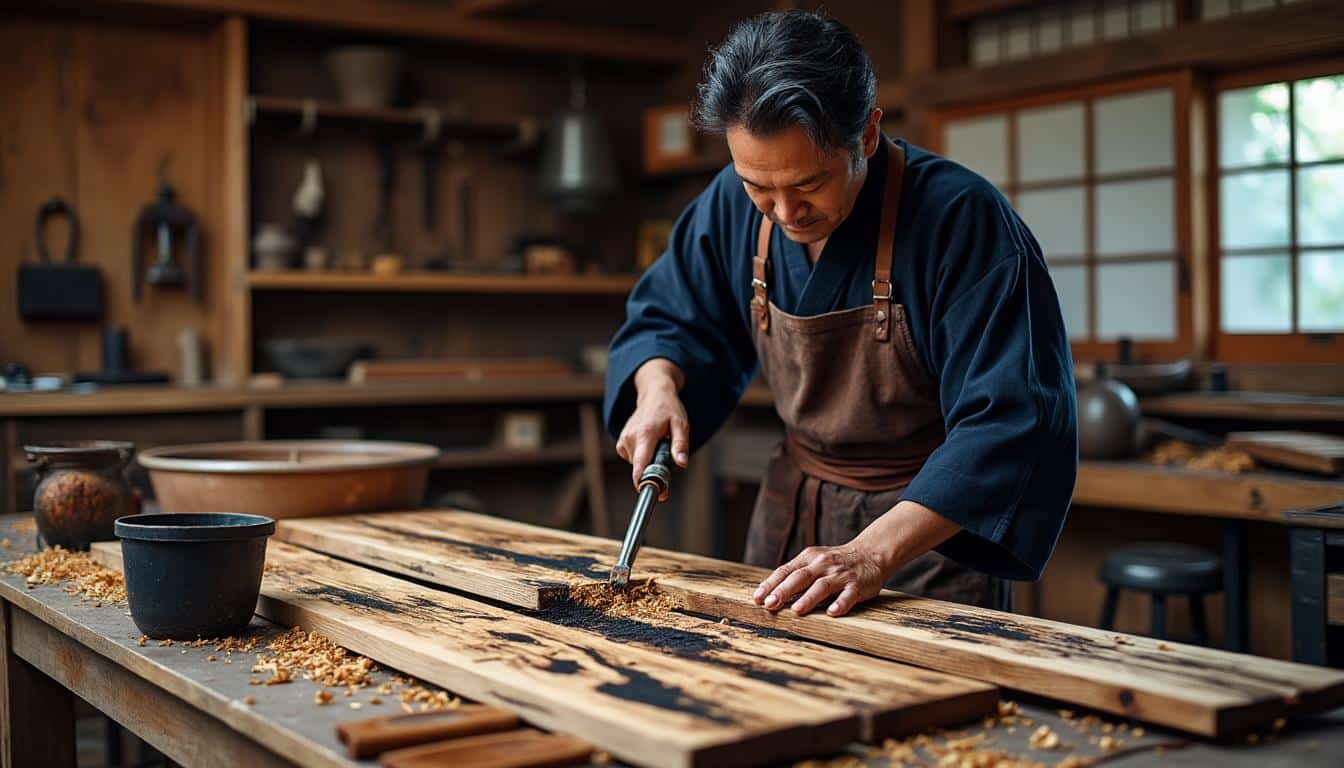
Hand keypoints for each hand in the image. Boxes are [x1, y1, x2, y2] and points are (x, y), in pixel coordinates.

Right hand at [615, 359, 689, 495]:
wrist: (654, 395)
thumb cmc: (669, 409)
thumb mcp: (681, 425)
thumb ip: (680, 445)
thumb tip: (682, 464)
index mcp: (645, 433)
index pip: (640, 463)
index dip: (643, 480)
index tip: (649, 491)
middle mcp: (631, 437)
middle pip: (641, 467)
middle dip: (654, 470)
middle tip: (667, 457)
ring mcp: (624, 440)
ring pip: (638, 464)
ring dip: (649, 460)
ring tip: (658, 443)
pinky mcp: (621, 443)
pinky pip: (633, 459)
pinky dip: (642, 456)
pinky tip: (649, 443)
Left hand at [752, 543, 889, 617]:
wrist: (870, 553)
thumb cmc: (835, 562)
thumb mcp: (814, 562)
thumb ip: (796, 575)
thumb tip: (770, 594)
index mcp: (808, 558)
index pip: (785, 570)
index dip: (770, 584)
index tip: (757, 598)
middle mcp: (823, 564)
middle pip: (800, 577)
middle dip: (783, 591)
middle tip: (770, 604)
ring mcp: (840, 574)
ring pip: (822, 586)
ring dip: (808, 598)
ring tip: (796, 610)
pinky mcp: (858, 585)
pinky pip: (848, 595)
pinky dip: (840, 604)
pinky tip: (832, 613)